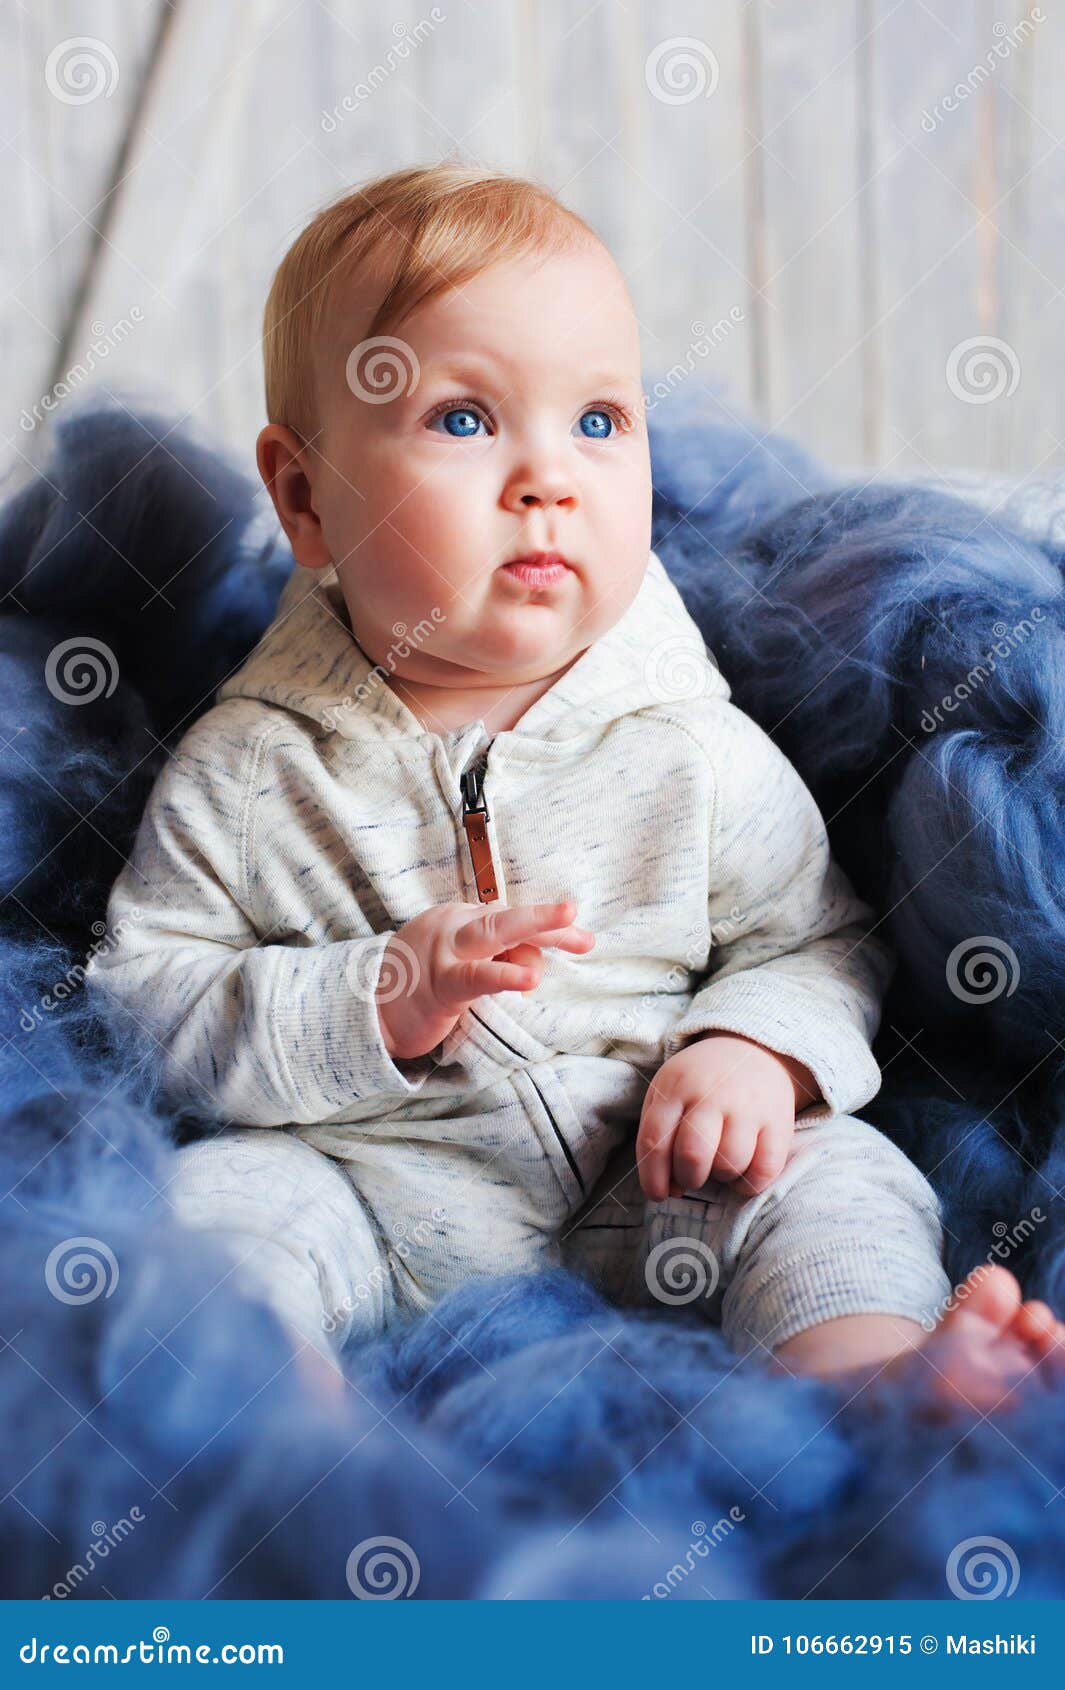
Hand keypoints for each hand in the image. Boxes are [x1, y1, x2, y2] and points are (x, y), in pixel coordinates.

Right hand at [376, 899, 594, 1059]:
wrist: (367, 1010)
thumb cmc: (419, 985)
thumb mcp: (459, 962)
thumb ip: (495, 957)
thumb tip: (536, 963)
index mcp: (460, 919)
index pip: (512, 918)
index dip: (549, 927)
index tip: (581, 937)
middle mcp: (454, 927)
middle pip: (506, 917)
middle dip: (545, 916)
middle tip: (575, 912)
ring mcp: (445, 953)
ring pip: (495, 932)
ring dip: (535, 929)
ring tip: (573, 935)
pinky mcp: (440, 985)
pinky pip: (476, 977)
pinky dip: (504, 974)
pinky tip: (528, 978)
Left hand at [636, 1032, 818, 1200]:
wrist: (753, 1049)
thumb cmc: (702, 1083)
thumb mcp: (669, 1092)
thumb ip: (659, 1136)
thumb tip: (668, 1189)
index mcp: (676, 1086)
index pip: (655, 1140)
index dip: (653, 1178)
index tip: (658, 1194)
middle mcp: (711, 1094)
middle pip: (693, 1155)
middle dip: (688, 1178)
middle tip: (693, 1175)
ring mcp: (748, 1107)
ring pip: (729, 1164)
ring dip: (721, 1177)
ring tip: (720, 1164)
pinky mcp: (779, 1122)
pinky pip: (764, 1170)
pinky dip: (750, 1182)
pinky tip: (743, 1171)